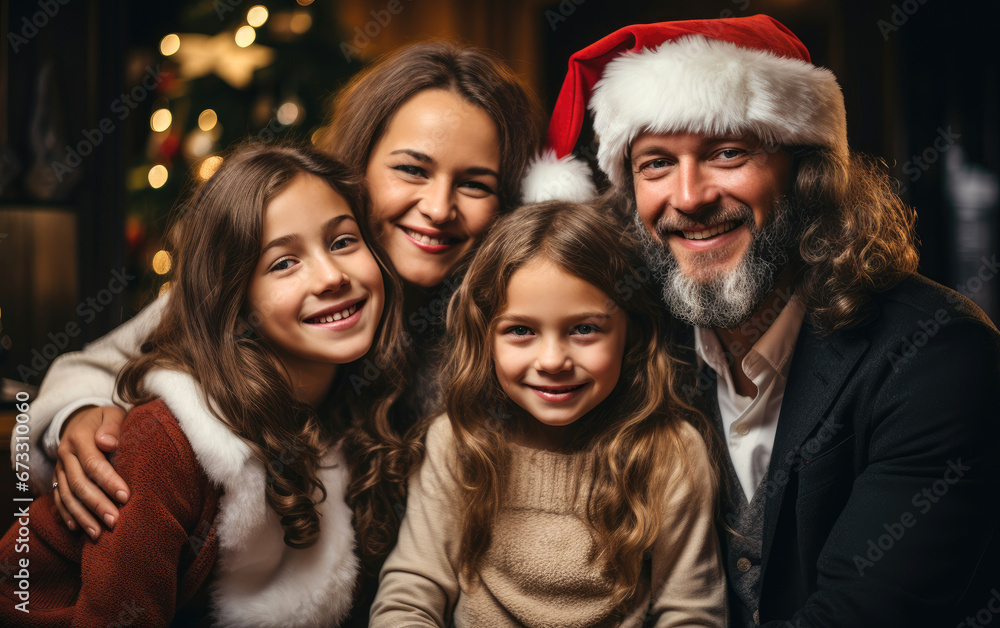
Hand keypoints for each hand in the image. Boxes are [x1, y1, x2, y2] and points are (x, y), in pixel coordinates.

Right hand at [52, 405, 127, 538]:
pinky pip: (58, 499)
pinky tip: (78, 528)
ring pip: (66, 495)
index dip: (108, 481)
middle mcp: (65, 454)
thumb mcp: (111, 414)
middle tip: (114, 521)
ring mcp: (59, 468)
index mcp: (80, 437)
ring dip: (82, 516)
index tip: (124, 497)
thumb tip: (108, 443)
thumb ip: (112, 426)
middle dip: (96, 504)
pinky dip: (67, 515)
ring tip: (98, 533)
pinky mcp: (57, 478)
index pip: (93, 463)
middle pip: (79, 484)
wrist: (80, 420)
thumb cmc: (104, 420)